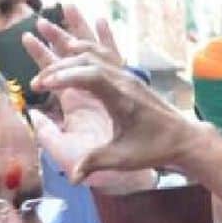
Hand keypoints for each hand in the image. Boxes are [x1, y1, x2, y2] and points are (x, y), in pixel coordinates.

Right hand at [26, 17, 204, 186]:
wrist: (183, 138)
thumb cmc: (154, 149)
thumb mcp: (124, 159)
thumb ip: (95, 163)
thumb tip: (73, 177)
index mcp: (121, 98)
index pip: (89, 76)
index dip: (64, 77)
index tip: (42, 85)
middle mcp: (124, 81)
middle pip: (86, 61)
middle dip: (58, 67)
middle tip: (38, 81)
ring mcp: (128, 76)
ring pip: (94, 53)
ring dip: (69, 52)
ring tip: (48, 53)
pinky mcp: (130, 76)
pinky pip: (105, 54)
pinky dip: (87, 47)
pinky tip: (74, 45)